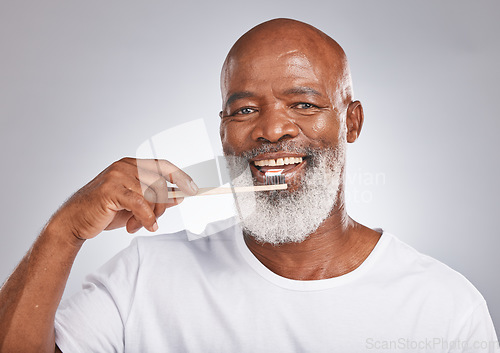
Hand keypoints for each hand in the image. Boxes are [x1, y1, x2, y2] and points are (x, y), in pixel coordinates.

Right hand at [49, 158, 197, 240]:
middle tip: (153, 220)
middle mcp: (125, 166)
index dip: (181, 176)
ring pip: (151, 193)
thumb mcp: (136, 205)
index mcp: (131, 165)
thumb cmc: (105, 211)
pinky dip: (146, 218)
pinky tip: (141, 227)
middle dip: (162, 205)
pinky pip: (140, 203)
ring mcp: (117, 176)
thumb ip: (156, 199)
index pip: (163, 165)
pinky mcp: (111, 190)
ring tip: (136, 225)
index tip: (195, 189)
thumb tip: (181, 197)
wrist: (75, 221)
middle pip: (160, 182)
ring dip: (150, 214)